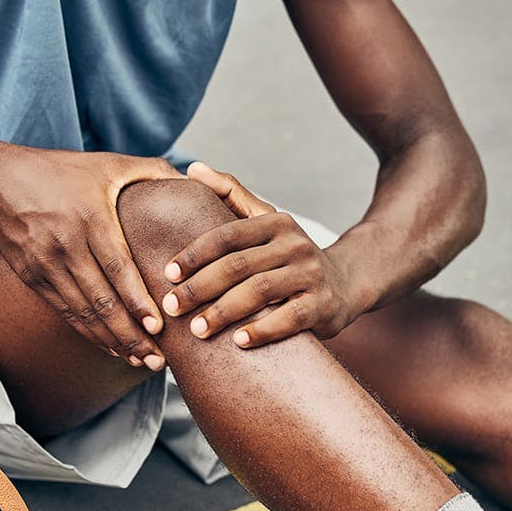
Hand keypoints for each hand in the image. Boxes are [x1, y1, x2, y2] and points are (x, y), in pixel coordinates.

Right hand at [0, 148, 181, 368]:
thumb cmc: (61, 171)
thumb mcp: (107, 163)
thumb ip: (152, 171)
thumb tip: (192, 180)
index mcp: (90, 217)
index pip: (117, 266)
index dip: (137, 299)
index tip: (157, 326)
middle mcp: (67, 244)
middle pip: (102, 299)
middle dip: (131, 334)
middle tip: (158, 358)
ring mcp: (46, 264)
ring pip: (84, 312)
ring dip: (113, 340)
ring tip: (141, 359)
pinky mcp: (33, 277)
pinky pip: (66, 312)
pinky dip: (89, 333)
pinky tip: (111, 347)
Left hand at [161, 162, 359, 347]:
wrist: (344, 283)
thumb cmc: (289, 255)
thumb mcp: (265, 221)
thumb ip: (230, 194)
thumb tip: (192, 168)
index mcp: (274, 222)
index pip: (227, 236)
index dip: (194, 254)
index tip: (167, 275)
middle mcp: (294, 243)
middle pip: (238, 265)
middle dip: (200, 288)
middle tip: (172, 308)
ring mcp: (310, 274)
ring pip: (260, 291)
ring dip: (224, 312)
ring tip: (197, 329)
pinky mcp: (322, 304)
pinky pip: (289, 318)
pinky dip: (262, 330)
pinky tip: (238, 342)